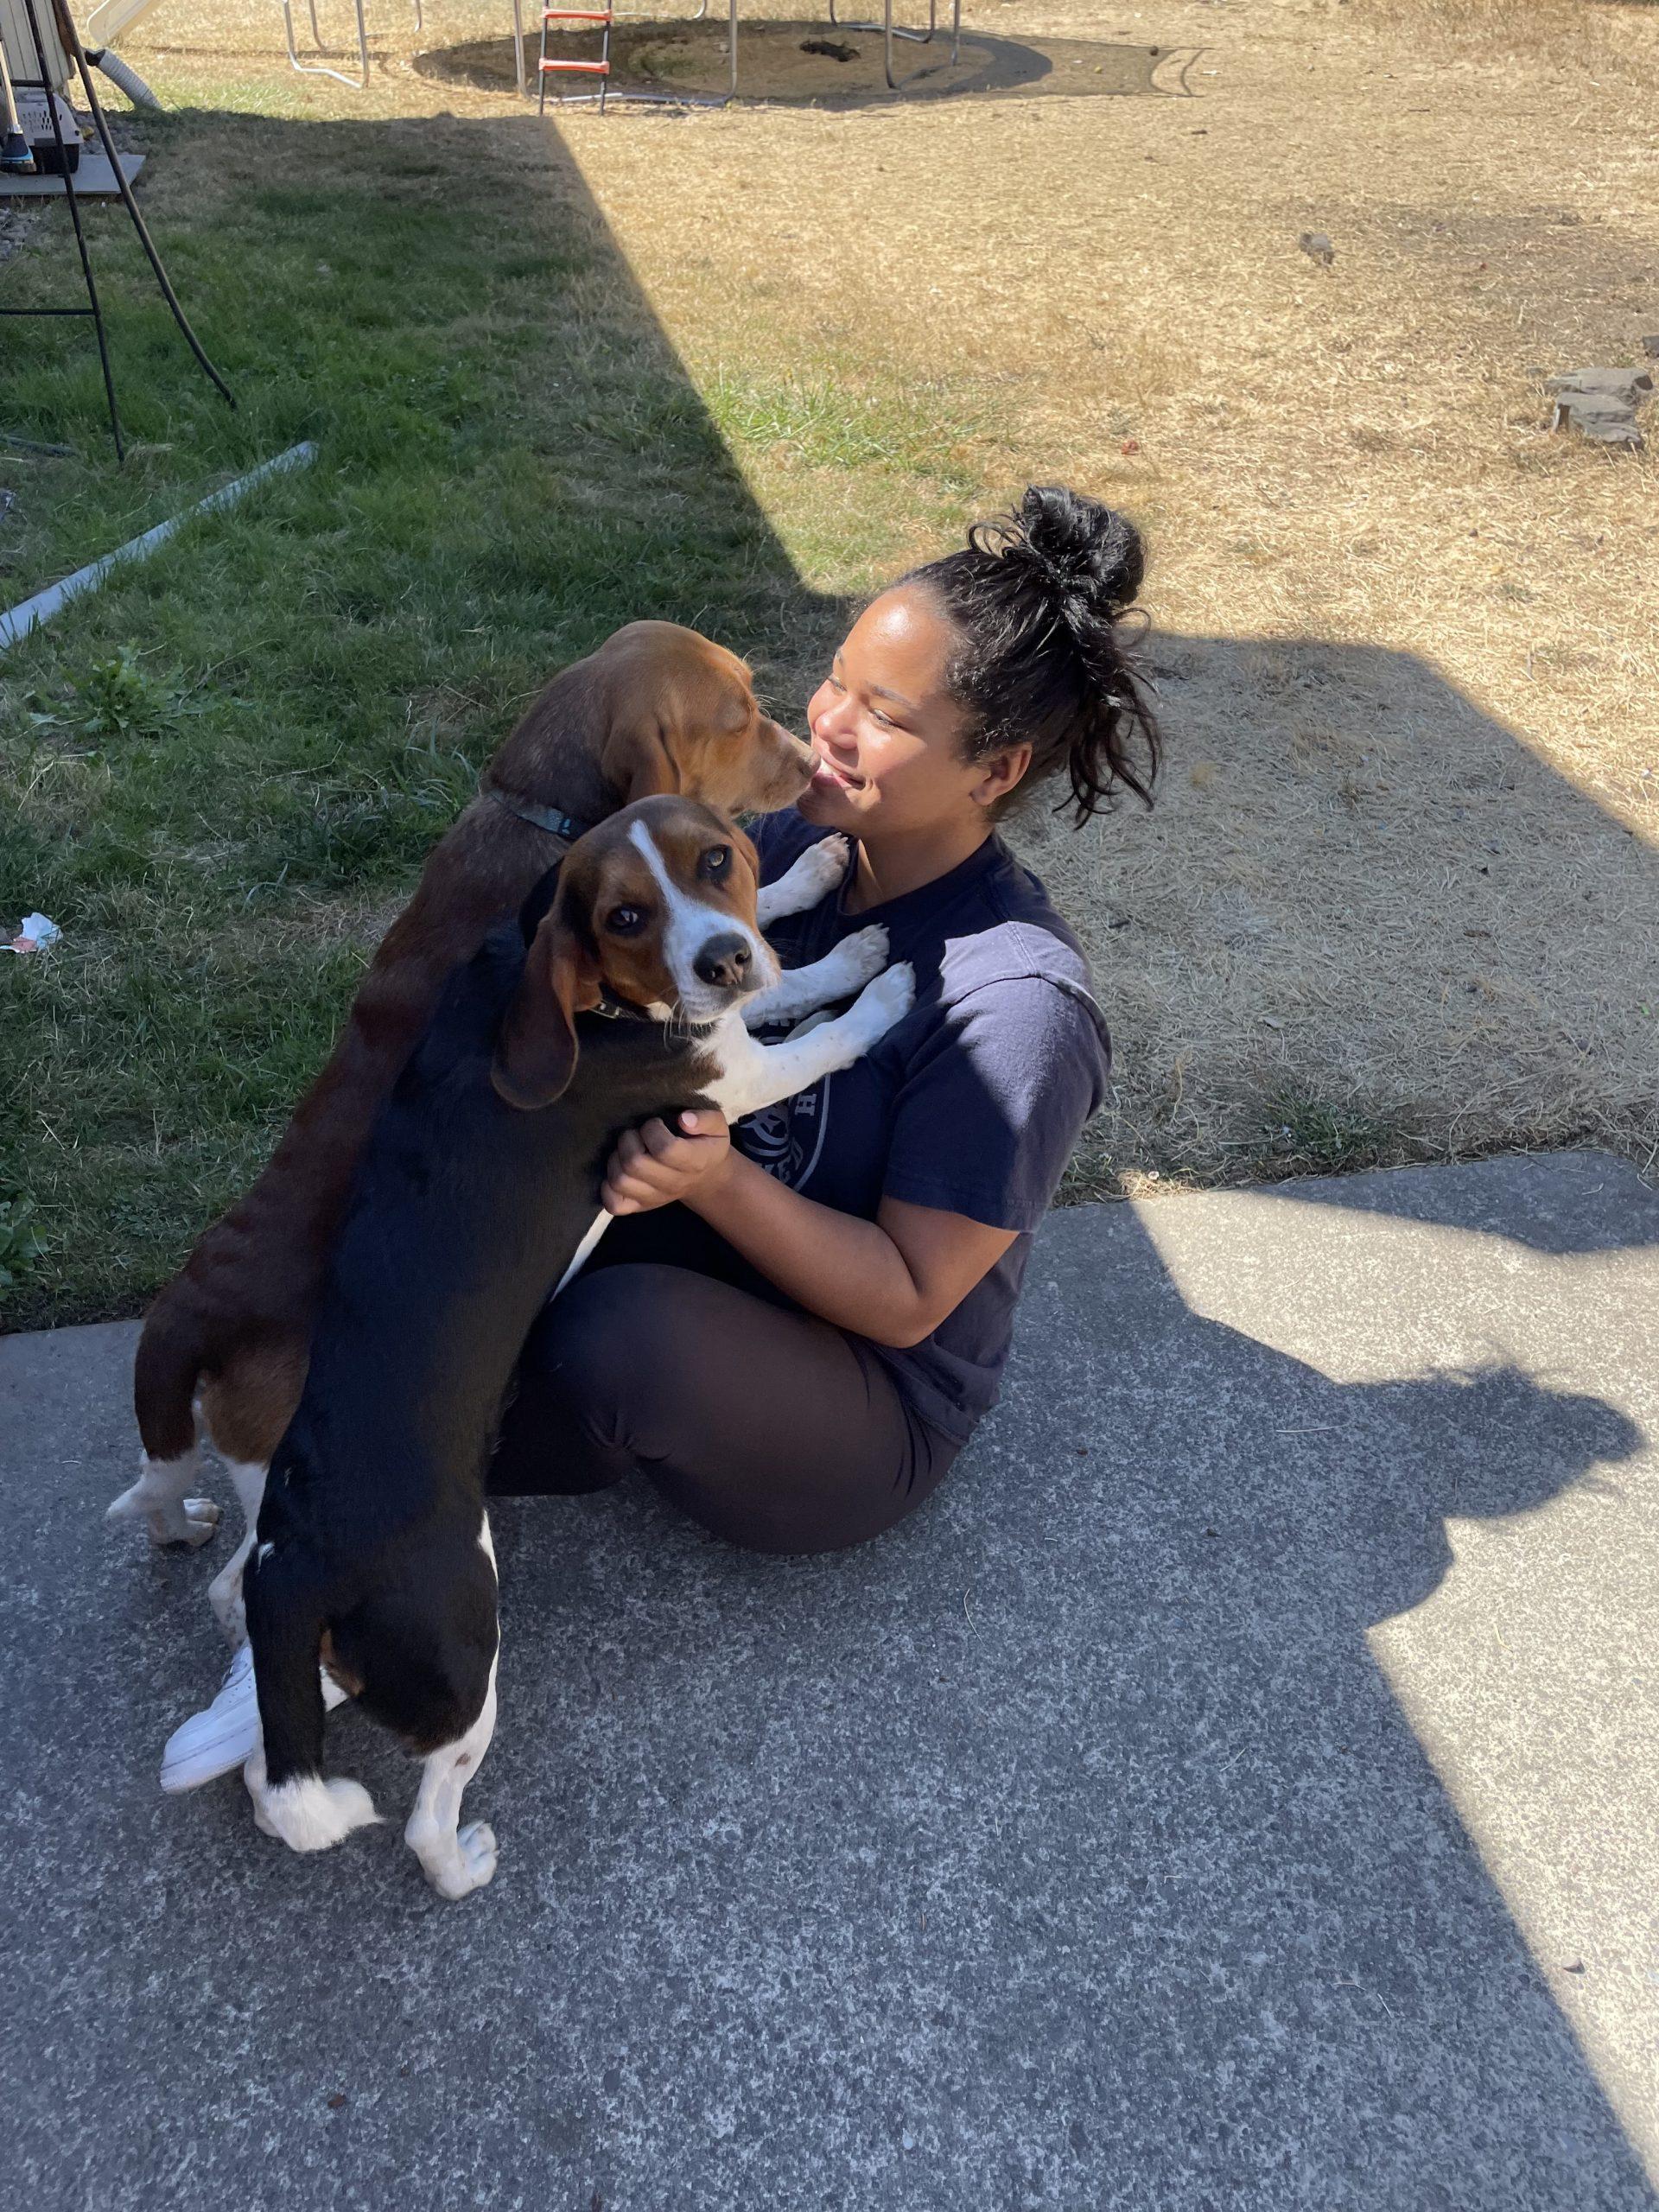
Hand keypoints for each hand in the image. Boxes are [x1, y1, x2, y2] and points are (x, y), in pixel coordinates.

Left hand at [601, 1108, 731, 1216]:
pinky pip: (614, 1205)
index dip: (652, 1130)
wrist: (706, 1178)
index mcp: (694, 1162)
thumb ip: (706, 1119)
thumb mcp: (718, 1128)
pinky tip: (620, 1170)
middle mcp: (673, 1183)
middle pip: (635, 1163)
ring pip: (620, 1181)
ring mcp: (654, 1198)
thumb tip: (683, 1120)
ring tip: (627, 1149)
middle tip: (638, 1134)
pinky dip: (608, 1187)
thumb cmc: (707, 1146)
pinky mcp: (640, 1206)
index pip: (665, 1149)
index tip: (655, 1122)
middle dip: (629, 1140)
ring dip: (616, 1158)